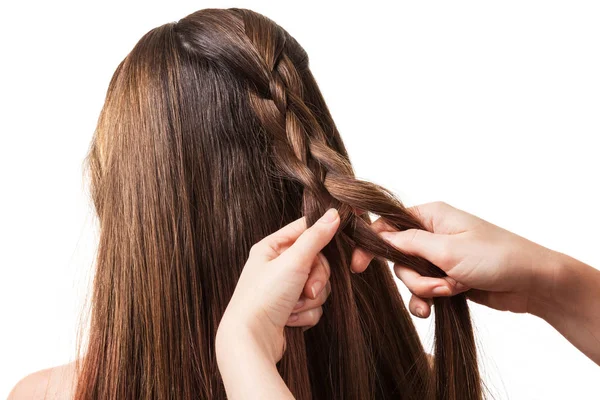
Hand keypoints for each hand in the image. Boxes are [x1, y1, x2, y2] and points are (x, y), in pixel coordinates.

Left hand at [216, 208, 338, 364]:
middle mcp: (276, 265)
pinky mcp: (289, 309)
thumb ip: (316, 237)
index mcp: (271, 247)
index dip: (321, 238)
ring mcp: (283, 288)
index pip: (305, 230)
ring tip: (293, 308)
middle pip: (317, 261)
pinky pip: (313, 305)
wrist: (251, 340)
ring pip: (318, 285)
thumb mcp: (293, 261)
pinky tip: (289, 320)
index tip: (331, 248)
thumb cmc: (264, 297)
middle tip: (308, 290)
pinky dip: (306, 314)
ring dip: (311, 299)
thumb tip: (334, 213)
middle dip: (316, 279)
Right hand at [350, 201, 556, 317]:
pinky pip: (423, 289)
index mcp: (431, 215)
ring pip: (410, 276)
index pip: (387, 224)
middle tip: (438, 284)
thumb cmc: (497, 257)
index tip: (358, 266)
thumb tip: (380, 235)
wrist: (533, 283)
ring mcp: (439, 256)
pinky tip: (436, 309)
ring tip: (450, 292)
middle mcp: (432, 233)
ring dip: (426, 290)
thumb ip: (409, 243)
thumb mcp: (448, 249)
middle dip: (413, 276)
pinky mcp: (446, 276)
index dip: (371, 244)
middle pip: (398, 256)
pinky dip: (428, 300)